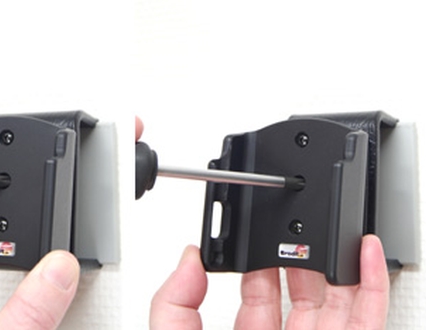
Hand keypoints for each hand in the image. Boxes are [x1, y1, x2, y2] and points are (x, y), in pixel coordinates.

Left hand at [150, 237, 388, 328]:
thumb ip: (173, 306)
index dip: (257, 262)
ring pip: (336, 305)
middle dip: (300, 259)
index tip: (256, 233)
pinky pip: (370, 322)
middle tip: (296, 227)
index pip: (254, 295)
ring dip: (338, 267)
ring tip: (330, 232)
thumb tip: (186, 259)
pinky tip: (367, 253)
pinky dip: (374, 286)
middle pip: (297, 295)